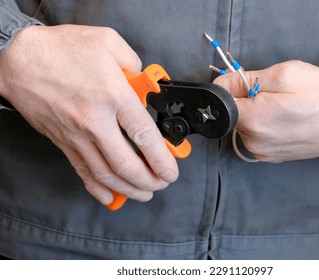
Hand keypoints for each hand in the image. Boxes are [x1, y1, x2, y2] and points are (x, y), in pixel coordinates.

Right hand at [0, 25, 177, 204]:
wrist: (19, 61)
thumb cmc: (61, 50)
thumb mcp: (108, 42)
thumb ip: (134, 63)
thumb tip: (144, 82)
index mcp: (112, 95)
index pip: (144, 136)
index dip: (162, 159)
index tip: (171, 169)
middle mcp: (95, 121)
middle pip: (127, 164)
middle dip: (150, 180)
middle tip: (162, 182)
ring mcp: (77, 136)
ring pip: (106, 174)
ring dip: (129, 189)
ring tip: (145, 193)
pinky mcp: (63, 142)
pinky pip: (83, 172)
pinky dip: (98, 188)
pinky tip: (111, 196)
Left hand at [214, 60, 318, 161]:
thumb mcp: (284, 74)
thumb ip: (244, 79)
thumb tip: (220, 84)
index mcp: (253, 120)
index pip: (220, 101)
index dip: (230, 88)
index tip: (247, 83)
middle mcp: (253, 141)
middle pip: (233, 114)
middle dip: (246, 100)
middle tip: (275, 94)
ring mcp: (261, 152)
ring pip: (245, 125)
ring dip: (256, 113)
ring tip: (283, 108)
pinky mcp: (269, 157)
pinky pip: (256, 136)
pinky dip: (265, 126)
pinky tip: (285, 120)